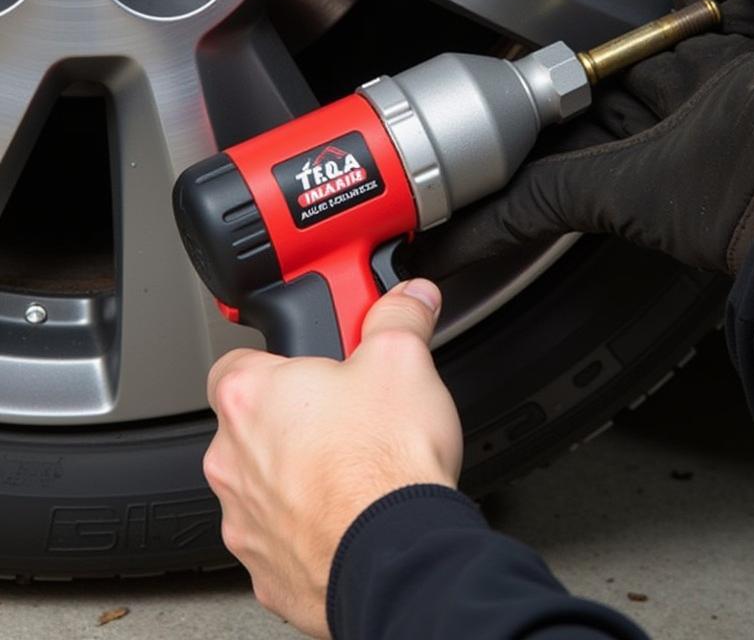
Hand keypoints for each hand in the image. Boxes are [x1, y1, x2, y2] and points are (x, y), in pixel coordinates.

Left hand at [203, 279, 461, 637]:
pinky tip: (353, 512)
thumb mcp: (402, 358)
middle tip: (348, 413)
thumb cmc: (382, 464)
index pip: (236, 361)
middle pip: (254, 425)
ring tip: (356, 466)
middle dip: (296, 418)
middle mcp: (231, 460)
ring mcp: (243, 519)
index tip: (312, 362)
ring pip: (264, 483)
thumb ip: (399, 316)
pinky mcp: (266, 568)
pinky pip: (281, 535)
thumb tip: (409, 297)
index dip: (277, 359)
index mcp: (251, 397)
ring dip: (299, 474)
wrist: (394, 554)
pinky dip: (310, 524)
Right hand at [410, 0, 753, 278]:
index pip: (690, 53)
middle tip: (573, 72)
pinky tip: (450, 233)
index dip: (671, 32)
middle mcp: (695, 125)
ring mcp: (653, 163)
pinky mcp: (616, 198)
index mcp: (745, 85)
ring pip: (582, 147)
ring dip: (546, 141)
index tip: (656, 14)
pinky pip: (541, 206)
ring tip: (505, 126)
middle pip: (632, 95)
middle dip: (608, 80)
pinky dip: (491, 224)